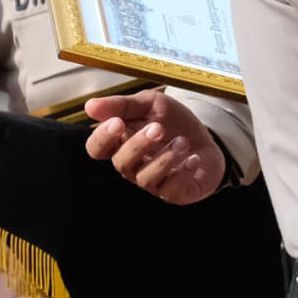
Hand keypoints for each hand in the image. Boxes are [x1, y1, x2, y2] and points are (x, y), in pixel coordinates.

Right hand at [84, 91, 225, 204]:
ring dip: (164, 158)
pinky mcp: (174, 193)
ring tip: (183, 141)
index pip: (96, 149)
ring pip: (145, 178)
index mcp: (120, 143)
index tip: (117, 122)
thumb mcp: (151, 104)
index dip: (102, 138)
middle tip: (158, 128)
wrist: (208, 137)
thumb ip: (123, 105)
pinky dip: (183, 173)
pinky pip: (171, 191)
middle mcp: (132, 166)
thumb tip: (89, 106)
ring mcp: (152, 182)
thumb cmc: (173, 122)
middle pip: (121, 163)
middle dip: (138, 145)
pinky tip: (194, 158)